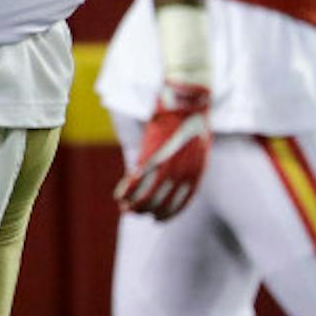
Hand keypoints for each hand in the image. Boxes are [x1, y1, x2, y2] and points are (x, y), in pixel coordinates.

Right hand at [116, 82, 211, 219]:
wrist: (188, 96)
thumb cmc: (191, 115)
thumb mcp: (196, 143)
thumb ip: (188, 161)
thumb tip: (182, 170)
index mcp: (197, 171)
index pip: (182, 202)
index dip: (168, 213)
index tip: (157, 219)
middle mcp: (184, 172)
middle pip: (163, 202)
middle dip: (148, 211)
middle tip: (135, 214)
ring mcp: (168, 164)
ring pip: (148, 195)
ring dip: (134, 204)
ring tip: (124, 208)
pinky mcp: (151, 154)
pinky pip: (136, 179)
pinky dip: (126, 189)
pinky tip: (118, 194)